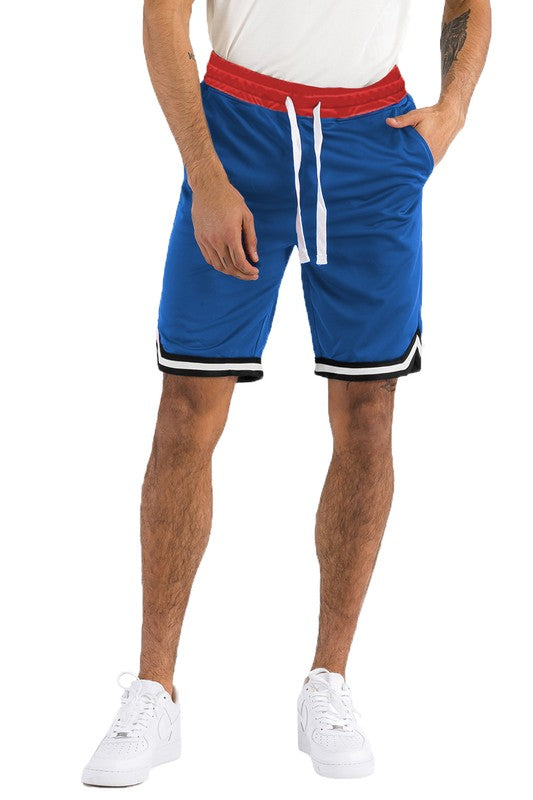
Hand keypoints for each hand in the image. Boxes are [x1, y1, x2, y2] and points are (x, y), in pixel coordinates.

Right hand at [189, 165, 258, 279]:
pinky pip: (209, 259)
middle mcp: (216, 240)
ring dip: (230, 272)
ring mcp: (206, 240)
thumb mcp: (246, 216)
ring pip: (218, 265)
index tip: (256, 272)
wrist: (208, 187)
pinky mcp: (199, 238)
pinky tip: (227, 265)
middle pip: (230, 267)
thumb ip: (251, 239)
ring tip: (240, 272)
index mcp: (230, 234)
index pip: (240, 262)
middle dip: (242, 274)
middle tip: (251, 275)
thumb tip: (254, 258)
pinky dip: (219, 265)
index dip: (249, 271)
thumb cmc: (230, 199)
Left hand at [386, 101, 464, 165]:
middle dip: (404, 166)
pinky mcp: (437, 160)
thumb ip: (403, 120)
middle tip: (393, 167)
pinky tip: (412, 164)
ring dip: (412, 166)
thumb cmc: (433, 116)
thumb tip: (388, 122)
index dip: (399, 162)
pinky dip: (419, 165)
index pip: (407, 159)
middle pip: (413, 165)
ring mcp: (434, 159)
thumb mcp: (417, 115)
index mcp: (423, 145)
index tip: (390, 163)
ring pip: (420, 167)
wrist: (451, 117)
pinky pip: (425, 166)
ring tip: (401, 168)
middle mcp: (429, 155)